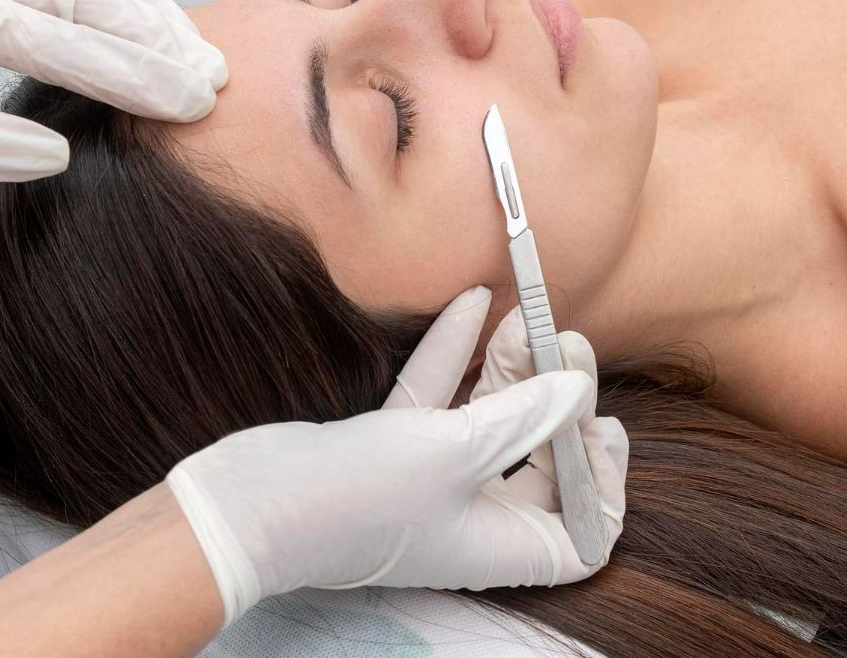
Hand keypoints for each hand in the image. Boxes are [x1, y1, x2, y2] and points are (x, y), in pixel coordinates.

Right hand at [165, 286, 629, 627]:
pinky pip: (438, 400)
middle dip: (557, 404)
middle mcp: (472, 520)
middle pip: (542, 466)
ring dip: (509, 371)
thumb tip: (578, 388)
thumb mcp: (459, 449)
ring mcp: (430, 484)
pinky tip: (471, 302)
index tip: (597, 425)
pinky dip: (456, 356)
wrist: (245, 508)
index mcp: (500, 545)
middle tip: (565, 344)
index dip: (601, 484)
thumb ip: (525, 414)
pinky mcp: (390, 450)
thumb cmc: (356, 498)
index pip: (583, 533)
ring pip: (491, 424)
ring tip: (522, 316)